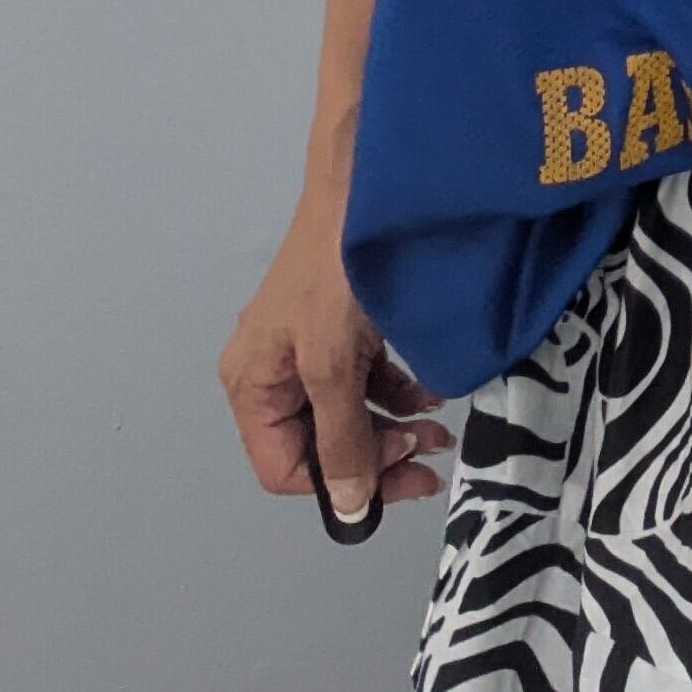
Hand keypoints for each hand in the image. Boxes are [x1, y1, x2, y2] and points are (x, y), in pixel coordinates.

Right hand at [218, 182, 452, 520]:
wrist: (365, 187)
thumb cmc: (338, 273)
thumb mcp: (334, 364)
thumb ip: (341, 436)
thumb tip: (349, 504)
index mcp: (253, 385)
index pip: (286, 468)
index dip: (343, 483)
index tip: (402, 479)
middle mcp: (273, 372)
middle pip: (319, 444)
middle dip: (375, 455)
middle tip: (431, 456)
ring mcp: (309, 348)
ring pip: (349, 413)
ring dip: (392, 427)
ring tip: (438, 428)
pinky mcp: (343, 327)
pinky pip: (367, 379)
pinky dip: (398, 392)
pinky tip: (432, 392)